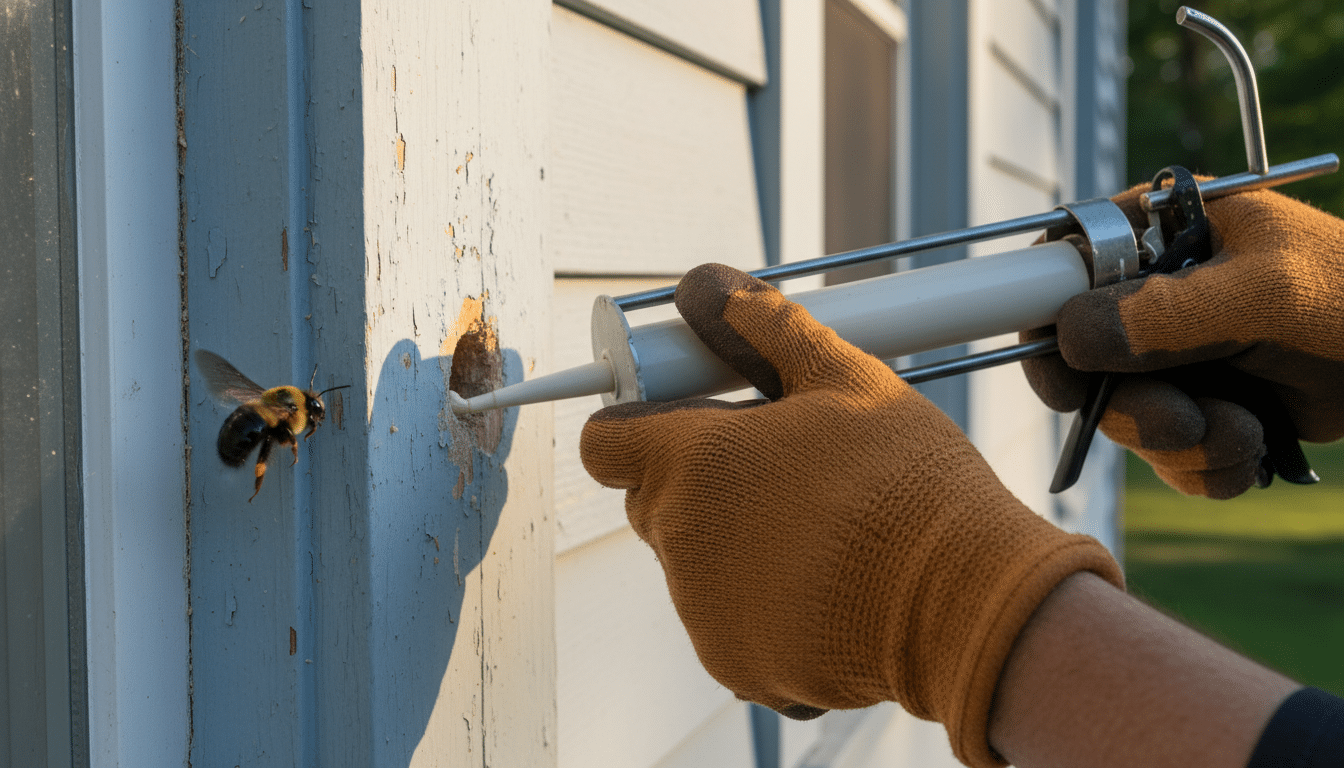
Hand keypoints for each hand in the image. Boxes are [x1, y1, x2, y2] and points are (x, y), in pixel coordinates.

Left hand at [581, 264, 1120, 767]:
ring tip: (818, 531)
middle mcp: (679, 539)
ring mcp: (702, 608)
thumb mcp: (845, 379)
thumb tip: (705, 284)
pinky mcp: (734, 664)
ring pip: (691, 560)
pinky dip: (759, 604)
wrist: (965, 601)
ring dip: (731, 543)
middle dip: (696, 482)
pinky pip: (725, 620)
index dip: (638, 425)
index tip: (686, 421)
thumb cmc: (906, 481)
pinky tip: (824, 586)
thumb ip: (765, 328)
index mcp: (692, 462)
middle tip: (777, 469)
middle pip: (651, 499)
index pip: (605, 441)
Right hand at [1023, 187, 1343, 497]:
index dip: (1043, 320)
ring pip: (1123, 416)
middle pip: (1081, 360)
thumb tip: (1066, 336)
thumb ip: (1164, 314)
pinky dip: (1206, 466)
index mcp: (1163, 232)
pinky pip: (1167, 452)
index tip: (1065, 379)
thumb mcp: (1264, 298)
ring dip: (1180, 444)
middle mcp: (1158, 291)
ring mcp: (1178, 353)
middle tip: (1186, 420)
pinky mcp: (1204, 403)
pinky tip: (1255, 448)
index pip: (1062, 264)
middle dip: (1133, 407)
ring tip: (1245, 433)